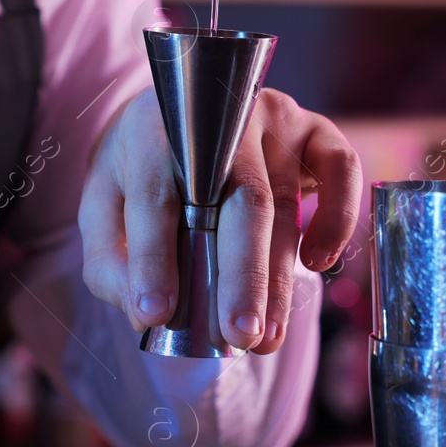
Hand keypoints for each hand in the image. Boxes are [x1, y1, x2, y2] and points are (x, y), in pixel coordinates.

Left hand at [79, 89, 361, 353]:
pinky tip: (318, 263)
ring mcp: (274, 121)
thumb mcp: (103, 206)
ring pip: (285, 202)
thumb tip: (144, 314)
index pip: (156, 197)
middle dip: (241, 275)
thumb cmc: (143, 168)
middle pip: (239, 200)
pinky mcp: (313, 130)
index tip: (155, 314)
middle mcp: (222, 122)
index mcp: (155, 135)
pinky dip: (337, 218)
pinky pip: (341, 169)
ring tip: (268, 336)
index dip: (154, 258)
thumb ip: (109, 261)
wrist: (188, 110)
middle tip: (239, 335)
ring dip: (280, 277)